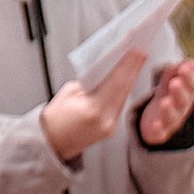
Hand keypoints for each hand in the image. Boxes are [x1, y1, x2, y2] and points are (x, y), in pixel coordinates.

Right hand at [42, 47, 145, 161]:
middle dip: (133, 68)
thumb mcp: (69, 92)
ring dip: (130, 79)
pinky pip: (119, 105)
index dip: (128, 65)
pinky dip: (123, 91)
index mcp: (94, 109)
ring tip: (136, 61)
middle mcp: (106, 120)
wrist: (51, 143)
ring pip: (124, 97)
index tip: (137, 51)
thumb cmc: (55, 119)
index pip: (116, 82)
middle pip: (124, 89)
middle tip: (141, 51)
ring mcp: (110, 127)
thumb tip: (105, 70)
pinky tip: (127, 79)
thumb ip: (89, 81)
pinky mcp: (111, 129)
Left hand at [137, 58, 193, 145]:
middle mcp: (181, 108)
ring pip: (172, 116)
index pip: (191, 85)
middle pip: (183, 100)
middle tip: (175, 82)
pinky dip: (158, 129)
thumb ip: (177, 71)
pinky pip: (160, 132)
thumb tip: (192, 62)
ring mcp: (171, 121)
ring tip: (165, 102)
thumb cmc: (167, 96)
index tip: (185, 67)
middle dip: (180, 91)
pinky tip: (155, 124)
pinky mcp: (160, 133)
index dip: (189, 77)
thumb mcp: (171, 81)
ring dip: (169, 109)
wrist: (157, 120)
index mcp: (186, 94)